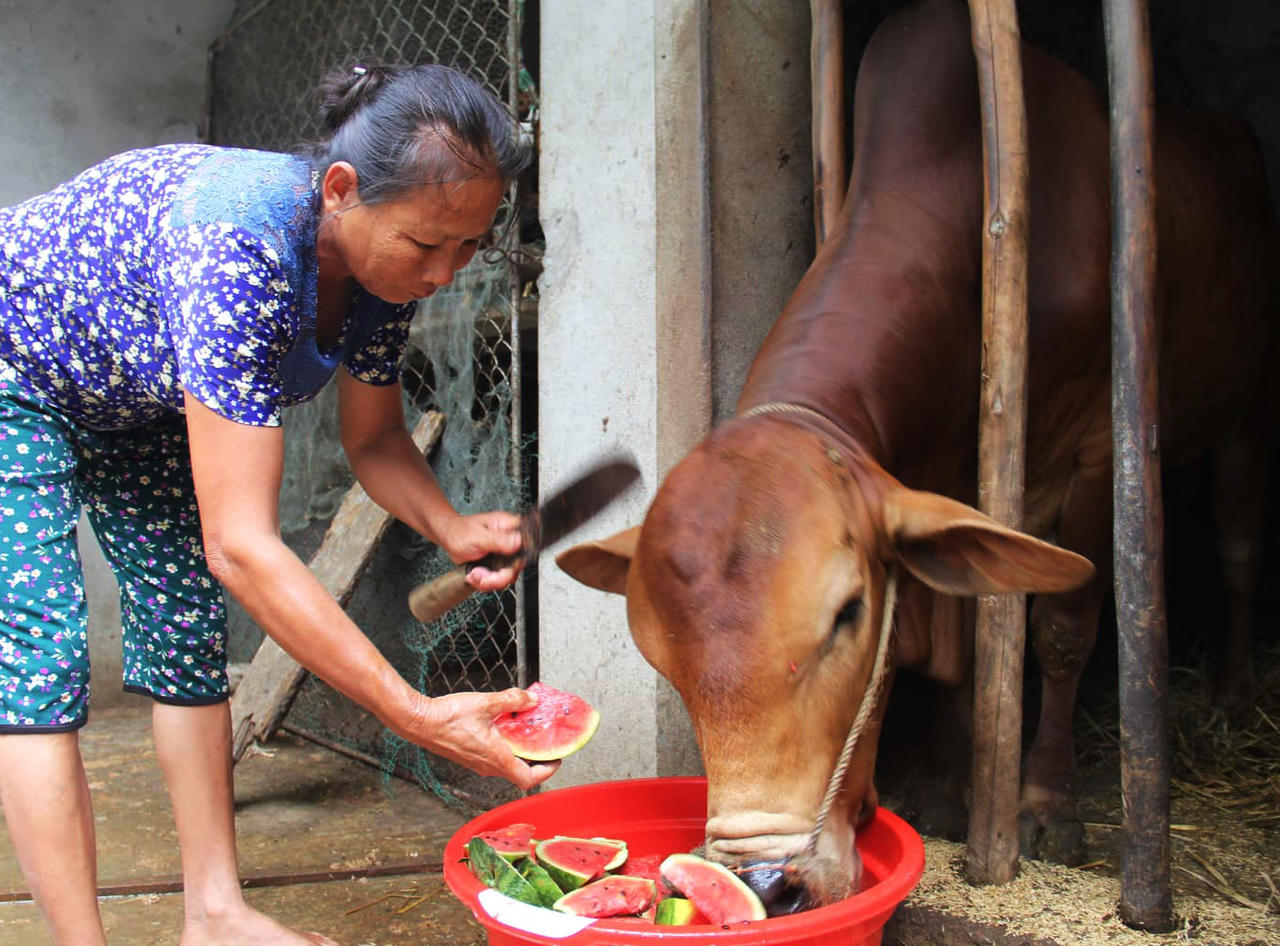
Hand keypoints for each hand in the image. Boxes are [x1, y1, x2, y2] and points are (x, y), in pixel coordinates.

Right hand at [392, 688, 560, 791]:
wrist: (419, 722)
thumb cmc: (447, 718)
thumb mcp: (486, 703)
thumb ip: (512, 700)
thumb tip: (531, 700)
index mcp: (496, 758)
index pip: (528, 779)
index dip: (547, 771)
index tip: (556, 757)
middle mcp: (488, 766)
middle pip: (520, 772)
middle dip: (536, 758)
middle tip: (545, 741)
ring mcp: (477, 763)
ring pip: (506, 764)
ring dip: (519, 751)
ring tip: (527, 730)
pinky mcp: (469, 756)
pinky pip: (494, 757)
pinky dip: (505, 746)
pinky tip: (504, 726)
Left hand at [436, 510, 523, 590]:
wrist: (449, 537)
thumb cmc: (460, 531)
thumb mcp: (478, 536)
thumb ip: (499, 540)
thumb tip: (519, 541)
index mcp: (509, 528)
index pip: (527, 545)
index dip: (517, 561)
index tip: (503, 568)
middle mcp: (510, 542)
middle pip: (517, 566)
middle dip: (498, 577)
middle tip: (482, 575)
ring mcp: (504, 555)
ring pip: (508, 576)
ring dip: (489, 581)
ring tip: (475, 573)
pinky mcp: (497, 564)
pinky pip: (498, 580)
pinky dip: (484, 582)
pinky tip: (475, 574)